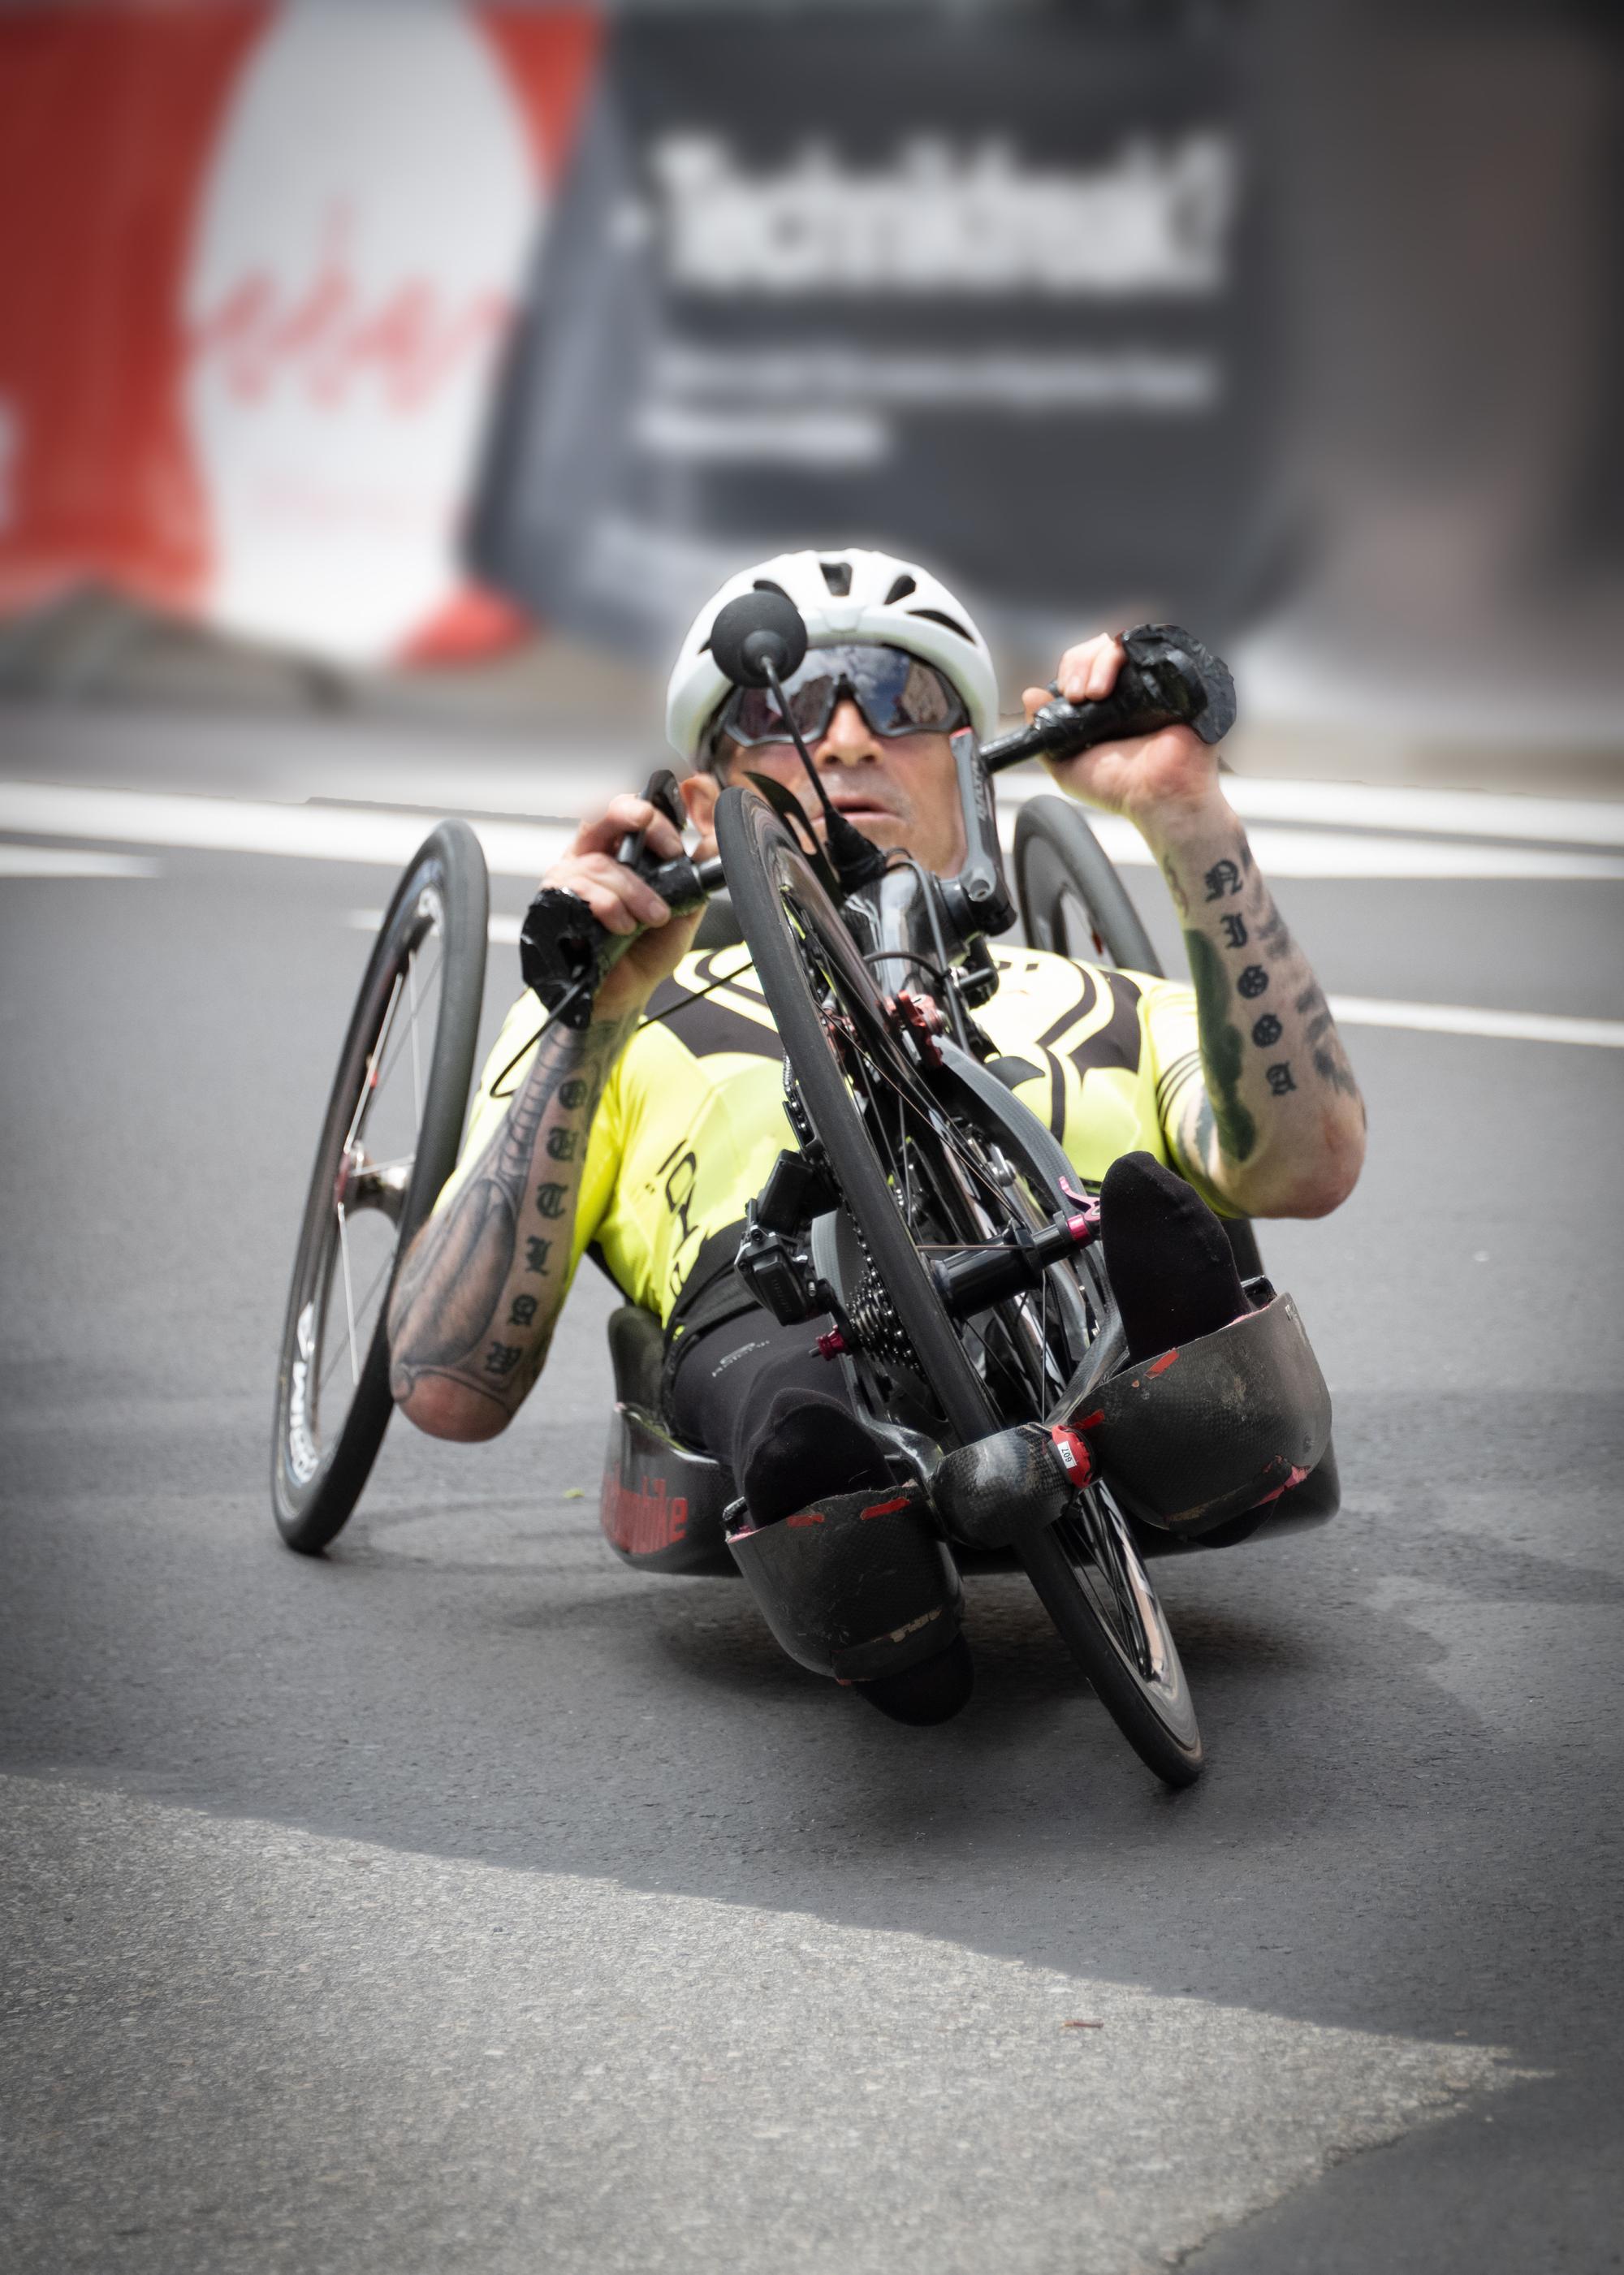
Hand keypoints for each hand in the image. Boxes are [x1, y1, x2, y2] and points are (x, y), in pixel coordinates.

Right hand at [540, 793, 701, 1014]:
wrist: (626, 992)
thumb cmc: (645, 951)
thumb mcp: (681, 911)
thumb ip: (693, 878)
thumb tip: (713, 845)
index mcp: (618, 854)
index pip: (626, 813)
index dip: (651, 817)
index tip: (676, 846)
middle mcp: (589, 860)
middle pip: (600, 816)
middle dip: (633, 818)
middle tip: (664, 845)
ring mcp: (569, 881)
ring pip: (599, 863)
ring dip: (634, 890)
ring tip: (651, 917)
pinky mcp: (554, 905)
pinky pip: (579, 890)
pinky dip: (608, 906)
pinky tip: (623, 926)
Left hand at [1021, 633, 1220, 835]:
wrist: (1158, 796)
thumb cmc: (1119, 788)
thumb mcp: (1067, 766)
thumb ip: (1045, 733)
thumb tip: (1030, 696)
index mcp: (1105, 707)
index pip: (1083, 668)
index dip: (1071, 673)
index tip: (1067, 697)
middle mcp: (1128, 691)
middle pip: (1098, 651)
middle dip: (1080, 665)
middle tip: (1078, 695)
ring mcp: (1152, 683)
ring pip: (1122, 647)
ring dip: (1100, 662)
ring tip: (1097, 693)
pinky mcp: (1174, 678)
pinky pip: (1152, 647)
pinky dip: (1130, 653)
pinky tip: (1118, 682)